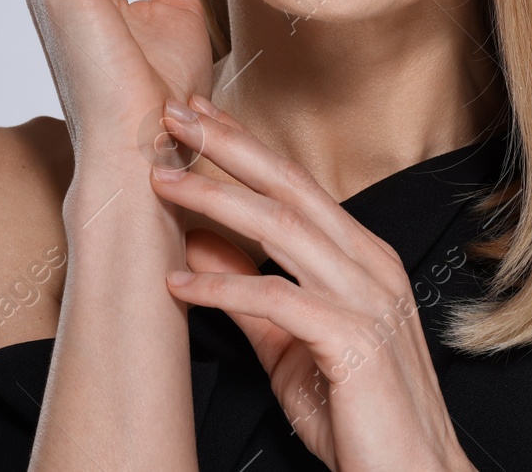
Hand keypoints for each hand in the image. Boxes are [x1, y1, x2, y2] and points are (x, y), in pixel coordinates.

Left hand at [150, 95, 478, 471]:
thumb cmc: (360, 417)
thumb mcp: (292, 346)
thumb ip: (252, 296)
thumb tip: (202, 246)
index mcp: (361, 256)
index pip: (295, 183)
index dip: (244, 145)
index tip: (198, 115)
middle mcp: (369, 264)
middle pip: (289, 186)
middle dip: (227, 146)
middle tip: (173, 113)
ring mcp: (367, 298)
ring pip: (282, 228)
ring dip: (215, 199)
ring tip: (161, 182)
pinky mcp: (353, 341)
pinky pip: (276, 301)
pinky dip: (222, 287)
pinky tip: (181, 283)